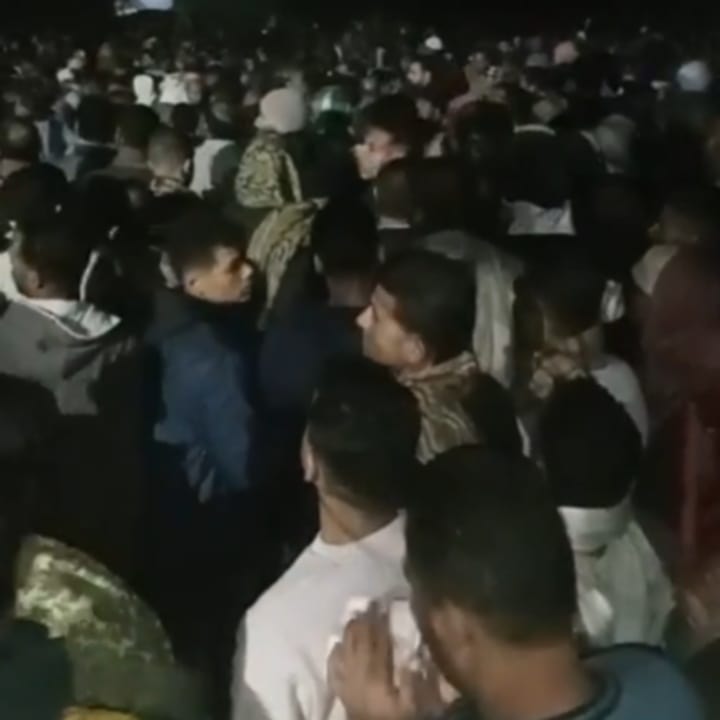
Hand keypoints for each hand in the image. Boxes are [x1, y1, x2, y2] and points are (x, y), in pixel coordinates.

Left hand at [328, 604, 443, 719]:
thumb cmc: (392, 719)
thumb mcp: (409, 706)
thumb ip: (411, 683)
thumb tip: (411, 659)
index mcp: (377, 673)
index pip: (379, 642)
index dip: (380, 623)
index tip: (383, 607)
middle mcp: (358, 672)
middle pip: (360, 640)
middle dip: (364, 621)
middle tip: (368, 604)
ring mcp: (346, 680)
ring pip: (345, 648)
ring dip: (349, 631)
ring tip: (354, 617)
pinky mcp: (339, 690)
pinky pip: (332, 667)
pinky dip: (333, 653)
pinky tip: (335, 644)